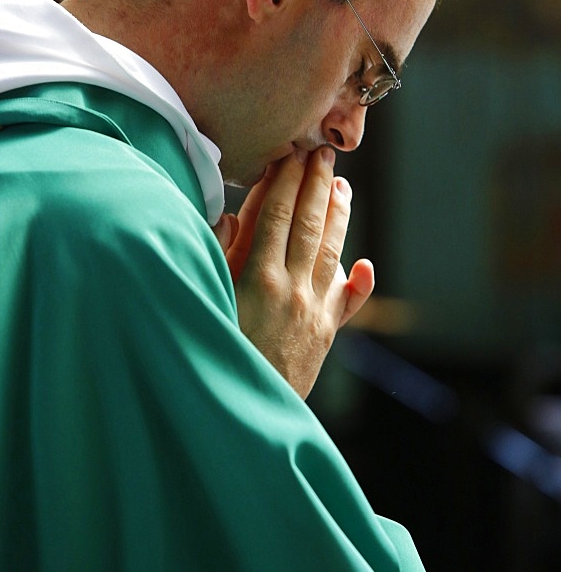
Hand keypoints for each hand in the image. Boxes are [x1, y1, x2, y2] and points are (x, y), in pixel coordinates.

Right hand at [213, 148, 373, 398]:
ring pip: (331, 253)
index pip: (275, 216)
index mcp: (257, 279)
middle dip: (315, 186)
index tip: (290, 154)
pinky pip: (346, 305)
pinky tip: (366, 266)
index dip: (284, 182)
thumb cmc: (212, 353)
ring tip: (342, 186)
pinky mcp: (324, 336)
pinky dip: (359, 286)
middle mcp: (291, 291)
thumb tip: (229, 214)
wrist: (241, 418)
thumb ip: (214, 254)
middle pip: (307, 226)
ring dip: (338, 216)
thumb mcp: (205, 300)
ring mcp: (313, 313)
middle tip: (321, 153)